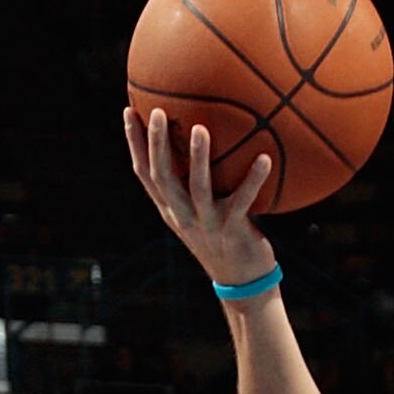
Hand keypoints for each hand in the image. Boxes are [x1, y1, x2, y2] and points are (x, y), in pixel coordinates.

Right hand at [124, 104, 276, 290]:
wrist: (242, 283)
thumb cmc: (223, 239)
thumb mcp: (200, 213)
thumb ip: (193, 183)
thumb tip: (199, 138)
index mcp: (172, 210)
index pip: (145, 174)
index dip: (135, 143)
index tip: (128, 110)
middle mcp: (183, 216)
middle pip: (163, 177)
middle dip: (156, 143)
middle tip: (158, 111)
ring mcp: (207, 224)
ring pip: (197, 188)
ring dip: (198, 157)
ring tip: (200, 128)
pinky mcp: (232, 231)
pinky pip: (243, 201)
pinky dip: (254, 179)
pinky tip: (265, 157)